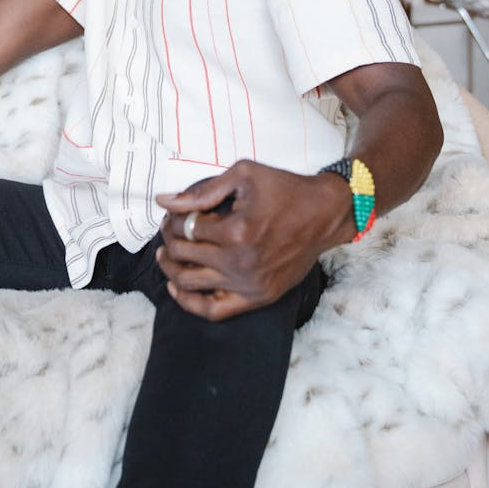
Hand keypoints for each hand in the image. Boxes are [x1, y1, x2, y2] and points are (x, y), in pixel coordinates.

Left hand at [156, 160, 353, 320]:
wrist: (324, 214)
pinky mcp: (258, 297)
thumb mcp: (244, 175)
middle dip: (169, 239)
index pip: (185, 228)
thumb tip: (164, 201)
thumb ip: (201, 191)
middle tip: (170, 229)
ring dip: (171, 268)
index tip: (174, 213)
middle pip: (183, 255)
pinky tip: (176, 287)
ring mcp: (249, 284)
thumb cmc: (285, 190)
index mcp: (236, 231)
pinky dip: (189, 303)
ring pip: (190, 284)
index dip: (173, 219)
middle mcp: (240, 262)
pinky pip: (213, 311)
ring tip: (167, 254)